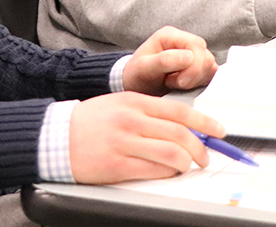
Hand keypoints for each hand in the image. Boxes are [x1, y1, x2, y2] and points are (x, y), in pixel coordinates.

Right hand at [69, 92, 223, 182]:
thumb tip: (182, 125)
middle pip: (180, 133)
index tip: (219, 130)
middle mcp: (132, 120)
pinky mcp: (117, 165)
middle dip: (201, 148)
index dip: (204, 122)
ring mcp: (125, 143)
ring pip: (171, 153)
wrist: (57, 135)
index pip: (179, 111)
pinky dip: (167, 173)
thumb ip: (149, 112)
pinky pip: (152, 171)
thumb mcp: (121, 104)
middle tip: (206, 156)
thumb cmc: (91, 120)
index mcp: (135, 101)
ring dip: (187, 163)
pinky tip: (168, 173)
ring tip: (189, 166)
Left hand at [123, 25, 216, 94]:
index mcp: (170, 35)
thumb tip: (189, 56)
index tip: (179, 82)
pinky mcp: (197, 67)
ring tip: (175, 84)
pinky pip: (209, 74)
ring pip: (210, 66)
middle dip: (194, 75)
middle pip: (205, 55)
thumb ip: (164, 61)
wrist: (134, 86)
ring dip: (195, 80)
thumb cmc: (135, 75)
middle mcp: (183, 41)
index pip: (196, 45)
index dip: (193, 66)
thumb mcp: (143, 68)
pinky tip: (183, 86)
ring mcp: (192, 54)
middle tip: (175, 83)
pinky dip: (199, 83)